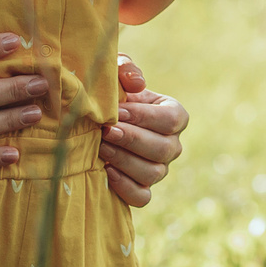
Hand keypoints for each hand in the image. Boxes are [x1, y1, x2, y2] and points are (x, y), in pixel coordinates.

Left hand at [101, 55, 186, 206]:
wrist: (92, 123)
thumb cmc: (109, 94)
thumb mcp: (116, 74)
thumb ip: (126, 69)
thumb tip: (137, 83)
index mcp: (173, 114)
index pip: (172, 119)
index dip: (146, 117)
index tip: (119, 112)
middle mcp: (171, 145)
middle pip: (164, 148)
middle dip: (132, 140)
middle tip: (106, 132)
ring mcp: (159, 170)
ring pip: (153, 173)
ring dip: (125, 160)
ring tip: (100, 148)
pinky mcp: (142, 189)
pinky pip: (142, 197)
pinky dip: (125, 187)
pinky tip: (106, 171)